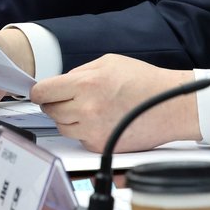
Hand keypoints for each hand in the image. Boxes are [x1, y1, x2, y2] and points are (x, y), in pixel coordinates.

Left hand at [31, 55, 198, 152]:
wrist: (170, 105)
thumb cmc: (143, 81)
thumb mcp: (107, 62)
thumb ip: (78, 73)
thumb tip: (58, 83)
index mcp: (85, 85)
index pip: (43, 92)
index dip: (39, 92)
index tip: (40, 93)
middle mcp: (86, 110)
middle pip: (50, 111)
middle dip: (55, 103)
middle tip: (67, 99)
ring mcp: (93, 131)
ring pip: (62, 127)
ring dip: (67, 118)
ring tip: (87, 108)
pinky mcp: (101, 146)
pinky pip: (79, 139)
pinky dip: (84, 131)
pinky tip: (100, 120)